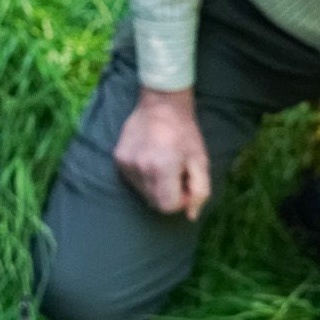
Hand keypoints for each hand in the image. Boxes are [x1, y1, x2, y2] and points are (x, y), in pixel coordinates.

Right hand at [113, 87, 211, 219]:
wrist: (160, 103)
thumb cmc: (184, 131)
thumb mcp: (201, 159)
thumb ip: (200, 190)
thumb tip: (191, 216)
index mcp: (162, 167)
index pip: (168, 206)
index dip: (181, 200)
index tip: (186, 183)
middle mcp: (140, 168)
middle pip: (155, 202)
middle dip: (169, 194)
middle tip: (177, 173)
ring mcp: (126, 164)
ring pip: (143, 193)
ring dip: (156, 186)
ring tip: (164, 164)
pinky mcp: (118, 159)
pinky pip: (133, 181)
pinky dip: (145, 177)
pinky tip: (151, 159)